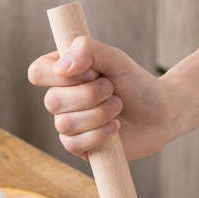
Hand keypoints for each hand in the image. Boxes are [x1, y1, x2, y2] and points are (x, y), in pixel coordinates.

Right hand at [28, 37, 174, 159]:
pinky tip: (115, 128)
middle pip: (52, 101)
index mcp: (64, 73)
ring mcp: (70, 124)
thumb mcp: (117, 58)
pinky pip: (74, 145)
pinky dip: (99, 135)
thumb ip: (88, 50)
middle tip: (112, 90)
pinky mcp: (81, 147)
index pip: (38, 72)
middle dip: (90, 96)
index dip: (62, 75)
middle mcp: (62, 98)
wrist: (161, 114)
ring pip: (65, 124)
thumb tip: (62, 67)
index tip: (92, 71)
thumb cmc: (138, 84)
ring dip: (99, 114)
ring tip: (117, 107)